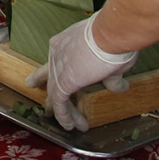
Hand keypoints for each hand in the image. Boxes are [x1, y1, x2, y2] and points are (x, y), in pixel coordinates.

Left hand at [25, 13, 136, 130]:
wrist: (111, 34)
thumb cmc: (114, 39)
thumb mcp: (111, 59)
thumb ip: (110, 75)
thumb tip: (117, 85)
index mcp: (65, 42)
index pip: (56, 59)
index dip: (52, 70)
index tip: (43, 76)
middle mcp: (57, 53)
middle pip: (50, 75)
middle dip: (46, 87)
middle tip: (41, 98)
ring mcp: (58, 67)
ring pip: (56, 93)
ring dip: (64, 111)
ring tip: (70, 124)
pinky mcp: (63, 82)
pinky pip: (60, 104)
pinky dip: (65, 116)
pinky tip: (71, 125)